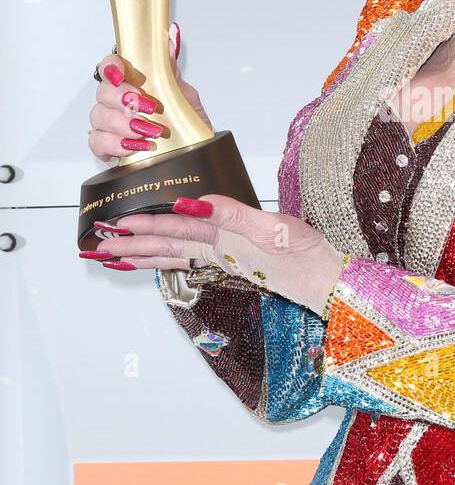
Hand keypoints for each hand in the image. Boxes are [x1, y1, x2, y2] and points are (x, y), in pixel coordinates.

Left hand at [81, 194, 347, 316]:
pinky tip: (161, 258)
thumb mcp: (269, 227)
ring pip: (174, 256)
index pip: (174, 231)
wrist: (323, 279)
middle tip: (100, 246)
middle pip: (166, 247)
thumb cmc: (303, 253)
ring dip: (143, 256)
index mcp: (223, 240)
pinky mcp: (236, 259)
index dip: (144, 227)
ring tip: (116, 257)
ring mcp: (226, 256)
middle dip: (131, 246)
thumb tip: (188, 205)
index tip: (116, 224)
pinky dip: (169, 259)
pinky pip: (191, 260)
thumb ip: (229, 214)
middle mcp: (219, 250)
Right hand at [88, 21, 210, 162]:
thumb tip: (168, 44)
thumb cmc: (186, 126)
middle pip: (103, 91)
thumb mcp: (185, 96)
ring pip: (98, 116)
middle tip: (149, 108)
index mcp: (132, 84)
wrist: (194, 155)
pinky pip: (97, 142)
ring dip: (124, 123)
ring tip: (150, 131)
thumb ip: (171, 72)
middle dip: (124, 99)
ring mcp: (109, 125)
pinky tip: (135, 146)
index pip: (110, 66)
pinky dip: (115, 144)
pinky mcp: (107, 148)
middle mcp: (117, 102)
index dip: (110, 66)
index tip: (121, 74)